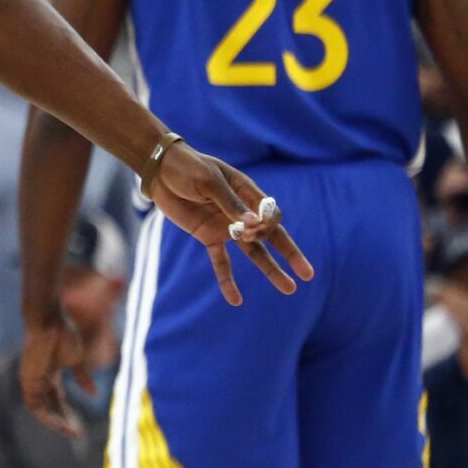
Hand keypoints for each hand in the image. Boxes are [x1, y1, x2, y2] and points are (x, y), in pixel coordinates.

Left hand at [20, 311, 92, 438]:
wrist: (51, 323)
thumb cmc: (64, 334)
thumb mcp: (77, 361)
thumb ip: (83, 378)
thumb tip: (94, 395)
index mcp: (49, 374)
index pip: (57, 400)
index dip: (68, 413)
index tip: (81, 426)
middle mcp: (38, 380)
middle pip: (50, 407)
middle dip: (64, 421)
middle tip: (79, 433)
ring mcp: (32, 382)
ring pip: (42, 411)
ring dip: (57, 423)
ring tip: (73, 432)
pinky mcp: (28, 382)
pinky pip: (35, 408)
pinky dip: (48, 418)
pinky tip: (62, 425)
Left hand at [148, 144, 312, 303]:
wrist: (160, 170)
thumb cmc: (188, 167)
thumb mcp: (209, 181)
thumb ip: (230, 204)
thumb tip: (253, 226)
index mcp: (248, 192)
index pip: (271, 215)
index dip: (267, 226)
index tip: (252, 227)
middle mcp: (242, 212)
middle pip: (271, 236)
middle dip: (290, 254)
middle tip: (307, 274)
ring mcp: (226, 226)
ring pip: (254, 252)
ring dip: (271, 270)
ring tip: (289, 289)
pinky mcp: (208, 235)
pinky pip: (221, 261)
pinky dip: (227, 279)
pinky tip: (236, 300)